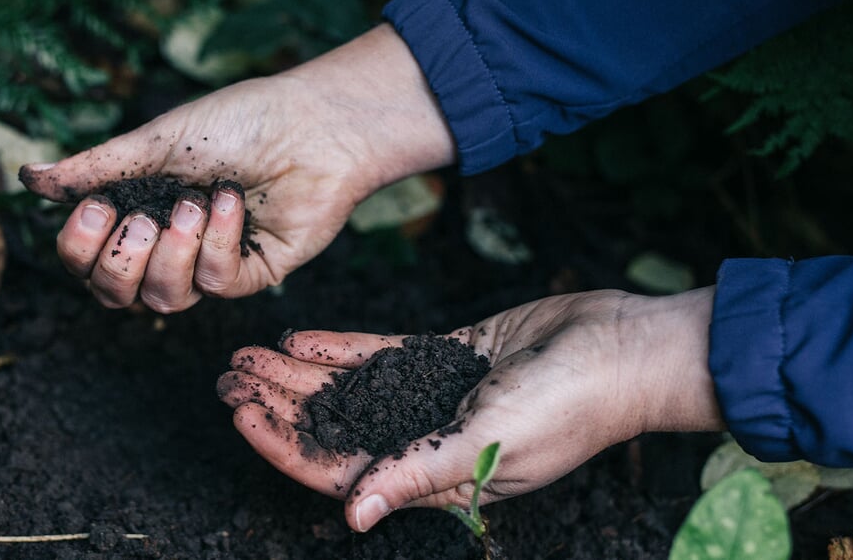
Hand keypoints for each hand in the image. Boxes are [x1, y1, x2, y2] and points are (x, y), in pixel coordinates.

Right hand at [20, 24, 453, 312]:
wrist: (309, 124)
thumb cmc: (237, 123)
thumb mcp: (155, 143)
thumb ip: (94, 169)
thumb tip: (29, 180)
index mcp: (137, 213)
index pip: (86, 261)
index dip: (79, 249)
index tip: (92, 210)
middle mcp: (167, 247)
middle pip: (114, 295)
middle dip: (120, 261)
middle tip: (143, 218)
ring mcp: (207, 265)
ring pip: (162, 301)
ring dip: (171, 254)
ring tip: (192, 204)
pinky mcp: (248, 276)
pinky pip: (214, 285)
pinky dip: (216, 242)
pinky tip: (230, 202)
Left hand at [217, 288, 722, 531]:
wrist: (623, 348)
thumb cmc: (570, 407)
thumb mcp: (487, 445)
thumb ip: (417, 473)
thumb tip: (353, 516)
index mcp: (433, 480)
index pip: (339, 472)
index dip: (284, 448)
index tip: (240, 416)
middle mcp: (423, 442)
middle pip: (333, 429)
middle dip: (278, 404)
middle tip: (228, 375)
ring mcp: (432, 397)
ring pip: (347, 390)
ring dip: (298, 374)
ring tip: (249, 351)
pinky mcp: (445, 356)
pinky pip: (378, 355)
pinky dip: (338, 348)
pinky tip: (299, 336)